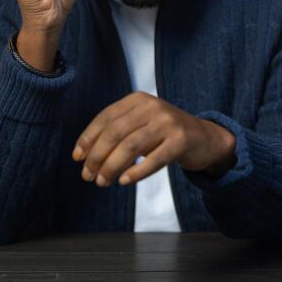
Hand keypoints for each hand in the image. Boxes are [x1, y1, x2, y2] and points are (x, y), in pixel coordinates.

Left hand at [71, 92, 236, 186]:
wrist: (204, 138)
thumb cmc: (164, 134)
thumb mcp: (140, 125)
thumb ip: (117, 133)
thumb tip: (85, 157)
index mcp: (138, 99)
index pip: (105, 118)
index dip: (88, 138)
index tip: (77, 158)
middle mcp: (152, 106)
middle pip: (115, 133)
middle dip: (97, 156)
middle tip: (88, 176)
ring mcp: (168, 122)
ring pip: (131, 146)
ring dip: (112, 167)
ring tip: (102, 182)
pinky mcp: (181, 140)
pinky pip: (154, 159)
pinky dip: (136, 172)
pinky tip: (124, 181)